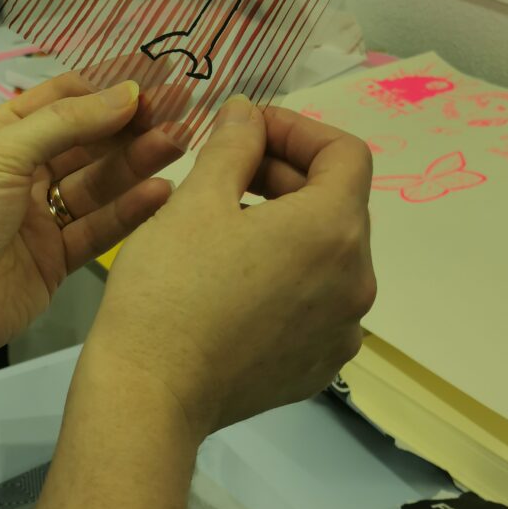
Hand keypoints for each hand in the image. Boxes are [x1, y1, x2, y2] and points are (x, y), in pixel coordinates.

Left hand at [0, 75, 180, 413]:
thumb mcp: (2, 150)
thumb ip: (68, 122)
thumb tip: (128, 93)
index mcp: (0, 136)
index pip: (61, 101)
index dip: (105, 89)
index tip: (151, 80)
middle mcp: (24, 172)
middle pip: (88, 142)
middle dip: (132, 124)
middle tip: (179, 110)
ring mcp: (42, 217)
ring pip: (100, 183)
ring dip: (139, 161)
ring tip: (179, 143)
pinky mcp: (58, 259)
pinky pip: (101, 227)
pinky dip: (131, 210)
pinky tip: (162, 190)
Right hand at [83, 97, 375, 439]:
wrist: (149, 396)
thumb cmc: (170, 287)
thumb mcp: (197, 199)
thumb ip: (235, 143)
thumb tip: (248, 112)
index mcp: (335, 231)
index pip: (346, 154)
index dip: (299, 129)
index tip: (249, 130)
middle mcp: (358, 281)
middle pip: (339, 202)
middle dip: (288, 173)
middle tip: (228, 170)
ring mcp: (343, 330)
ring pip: (328, 252)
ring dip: (287, 223)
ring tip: (228, 224)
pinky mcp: (321, 365)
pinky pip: (318, 300)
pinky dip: (289, 274)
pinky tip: (238, 279)